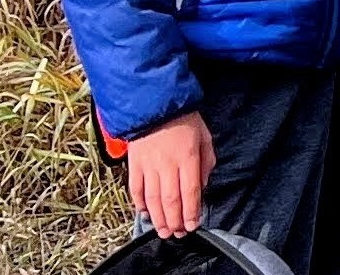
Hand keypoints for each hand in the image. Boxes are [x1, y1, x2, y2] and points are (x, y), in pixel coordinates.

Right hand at [123, 112, 212, 238]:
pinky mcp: (134, 165)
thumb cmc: (184, 120)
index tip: (193, 226)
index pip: (190, 192)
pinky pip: (136, 189)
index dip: (191, 212)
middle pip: (170, 200)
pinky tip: (145, 213)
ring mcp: (148, 165)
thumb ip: (206, 163)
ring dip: (158, 218)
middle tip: (177, 234)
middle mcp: (167, 164)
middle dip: (174, 221)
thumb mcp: (205, 138)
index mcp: (187, 158)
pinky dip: (140, 204)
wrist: (154, 104)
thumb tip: (201, 186)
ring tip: (163, 231)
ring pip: (152, 199)